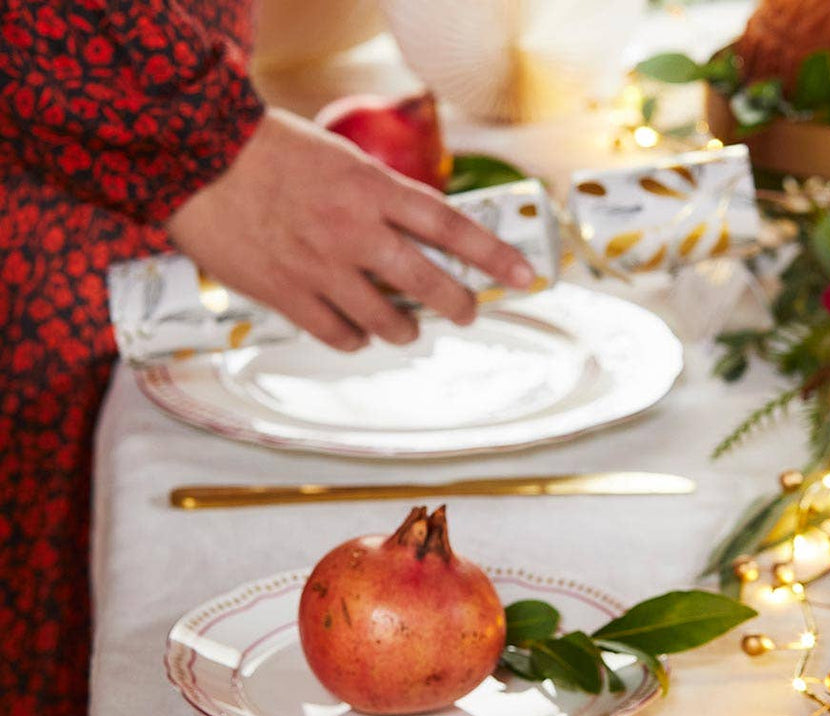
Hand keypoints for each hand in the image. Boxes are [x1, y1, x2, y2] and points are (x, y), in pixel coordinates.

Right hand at [166, 108, 534, 348]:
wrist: (196, 158)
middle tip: (465, 311)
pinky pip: (339, 336)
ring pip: (387, 322)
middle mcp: (354, 230)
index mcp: (372, 188)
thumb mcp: (341, 158)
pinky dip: (354, 339)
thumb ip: (381, 196)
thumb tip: (420, 233)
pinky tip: (354, 332)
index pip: (450, 227)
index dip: (493, 255)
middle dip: (457, 304)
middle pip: (428, 283)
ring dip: (404, 329)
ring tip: (404, 327)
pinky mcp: (288, 294)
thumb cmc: (270, 152)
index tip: (524, 276)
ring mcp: (322, 267)